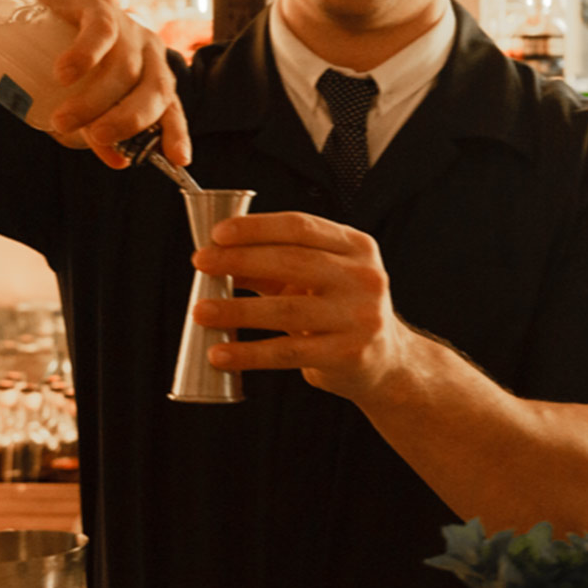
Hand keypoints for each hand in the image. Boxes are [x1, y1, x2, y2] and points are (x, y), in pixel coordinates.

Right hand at [33, 0, 189, 167]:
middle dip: (129, 119)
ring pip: (125, 67)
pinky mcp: (98, 5)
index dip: (177, 133)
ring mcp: (126, 27)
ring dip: (95, 99)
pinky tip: (65, 74)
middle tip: (96, 136)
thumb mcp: (82, 109)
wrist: (22, 24)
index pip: (171, 108)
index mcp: (151, 78)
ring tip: (62, 120)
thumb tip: (119, 161)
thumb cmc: (61, 75)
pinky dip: (85, 55)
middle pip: (154, 90)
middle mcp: (148, 52)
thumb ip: (98, 134)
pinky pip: (102, 31)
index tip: (179, 159)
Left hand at [189, 211, 415, 402]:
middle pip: (292, 261)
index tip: (219, 234)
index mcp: (356, 246)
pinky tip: (220, 354)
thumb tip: (219, 258)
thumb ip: (275, 265)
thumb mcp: (318, 278)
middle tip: (201, 262)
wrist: (387, 361)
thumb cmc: (340, 310)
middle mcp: (364, 277)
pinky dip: (249, 353)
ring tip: (201, 311)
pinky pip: (287, 352)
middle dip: (240, 260)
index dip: (257, 228)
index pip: (301, 227)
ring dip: (237, 310)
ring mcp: (359, 317)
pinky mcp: (347, 354)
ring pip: (286, 309)